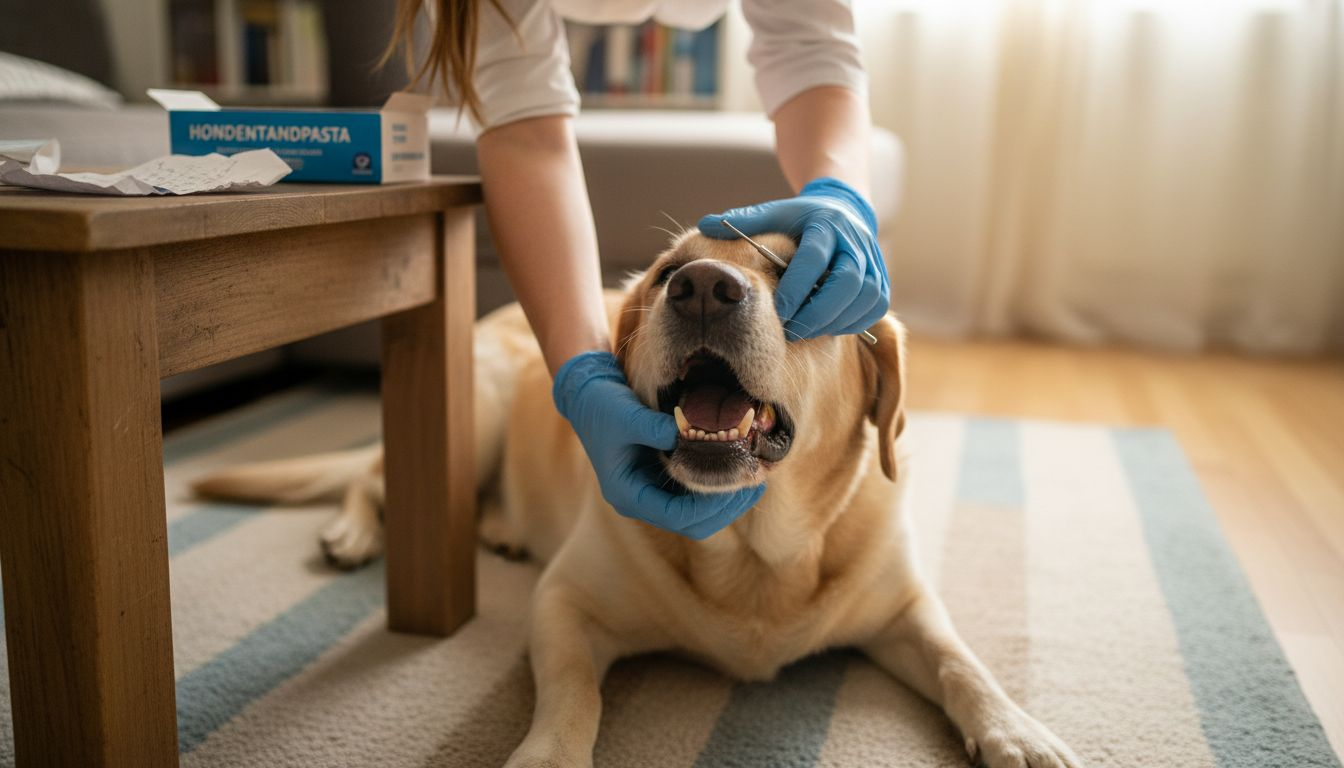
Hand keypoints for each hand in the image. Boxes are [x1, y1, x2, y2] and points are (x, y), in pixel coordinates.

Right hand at [552, 351, 764, 538]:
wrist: (588, 395)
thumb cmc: (601, 406)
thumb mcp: (625, 415)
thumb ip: (656, 428)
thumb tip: (694, 433)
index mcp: (628, 496)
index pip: (678, 518)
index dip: (711, 505)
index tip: (736, 482)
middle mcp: (643, 500)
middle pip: (693, 524)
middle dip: (726, 507)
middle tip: (754, 482)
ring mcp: (654, 490)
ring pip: (699, 512)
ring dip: (727, 498)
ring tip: (754, 475)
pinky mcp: (663, 476)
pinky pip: (696, 491)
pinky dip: (718, 484)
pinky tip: (738, 466)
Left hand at [698, 176, 887, 339]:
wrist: (844, 212)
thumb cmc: (801, 218)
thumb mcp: (775, 212)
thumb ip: (744, 220)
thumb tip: (704, 224)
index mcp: (827, 223)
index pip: (815, 258)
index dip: (796, 287)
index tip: (777, 311)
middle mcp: (856, 242)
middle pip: (847, 282)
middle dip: (818, 311)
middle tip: (791, 330)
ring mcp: (874, 263)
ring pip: (863, 299)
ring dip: (834, 320)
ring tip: (805, 330)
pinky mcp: (882, 283)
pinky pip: (872, 309)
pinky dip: (851, 323)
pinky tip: (827, 326)